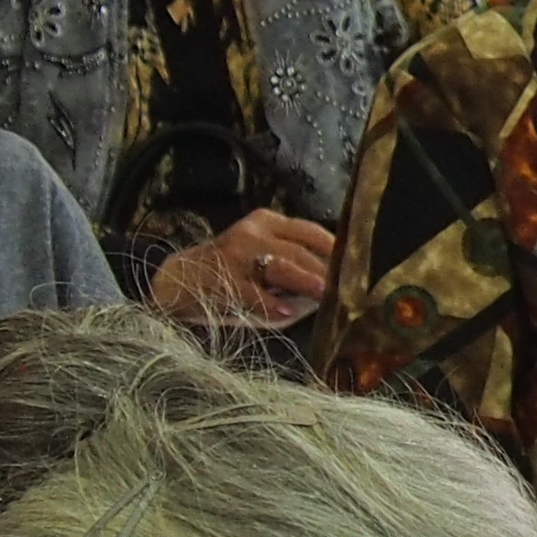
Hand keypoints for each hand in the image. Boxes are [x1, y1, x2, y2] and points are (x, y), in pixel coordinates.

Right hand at [152, 207, 335, 331]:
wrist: (176, 283)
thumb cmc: (232, 278)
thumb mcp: (264, 266)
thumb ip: (298, 275)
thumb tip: (335, 291)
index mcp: (268, 224)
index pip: (310, 232)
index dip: (336, 249)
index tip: (359, 266)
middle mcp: (253, 233)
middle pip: (299, 250)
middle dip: (326, 271)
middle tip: (350, 288)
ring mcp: (236, 254)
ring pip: (279, 265)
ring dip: (305, 281)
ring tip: (325, 294)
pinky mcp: (222, 279)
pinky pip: (251, 292)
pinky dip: (269, 303)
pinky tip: (285, 312)